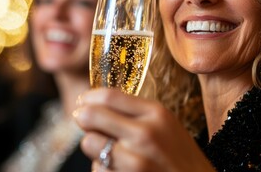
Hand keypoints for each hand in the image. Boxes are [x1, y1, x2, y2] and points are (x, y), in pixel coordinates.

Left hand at [74, 88, 214, 171]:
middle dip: (82, 117)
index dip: (89, 97)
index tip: (82, 101)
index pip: (109, 96)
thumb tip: (90, 105)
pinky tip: (120, 170)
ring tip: (110, 152)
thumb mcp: (165, 125)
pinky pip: (98, 169)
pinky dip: (104, 169)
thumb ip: (133, 112)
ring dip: (93, 147)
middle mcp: (146, 134)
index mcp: (157, 114)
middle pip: (91, 116)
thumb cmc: (178, 157)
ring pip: (89, 143)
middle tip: (83, 121)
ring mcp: (136, 161)